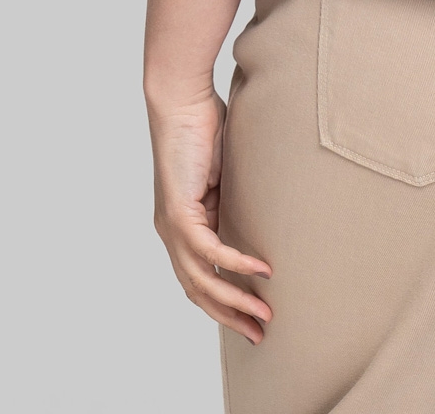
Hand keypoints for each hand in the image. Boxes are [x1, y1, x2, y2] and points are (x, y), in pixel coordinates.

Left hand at [148, 87, 272, 341]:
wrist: (182, 99)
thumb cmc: (203, 126)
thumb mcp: (223, 175)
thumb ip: (231, 201)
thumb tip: (258, 218)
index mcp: (180, 226)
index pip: (199, 279)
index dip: (224, 303)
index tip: (252, 318)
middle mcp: (170, 232)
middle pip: (197, 290)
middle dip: (230, 316)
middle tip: (260, 334)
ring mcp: (171, 225)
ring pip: (200, 279)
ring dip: (234, 301)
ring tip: (264, 315)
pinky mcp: (178, 211)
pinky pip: (208, 250)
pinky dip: (234, 264)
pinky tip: (260, 272)